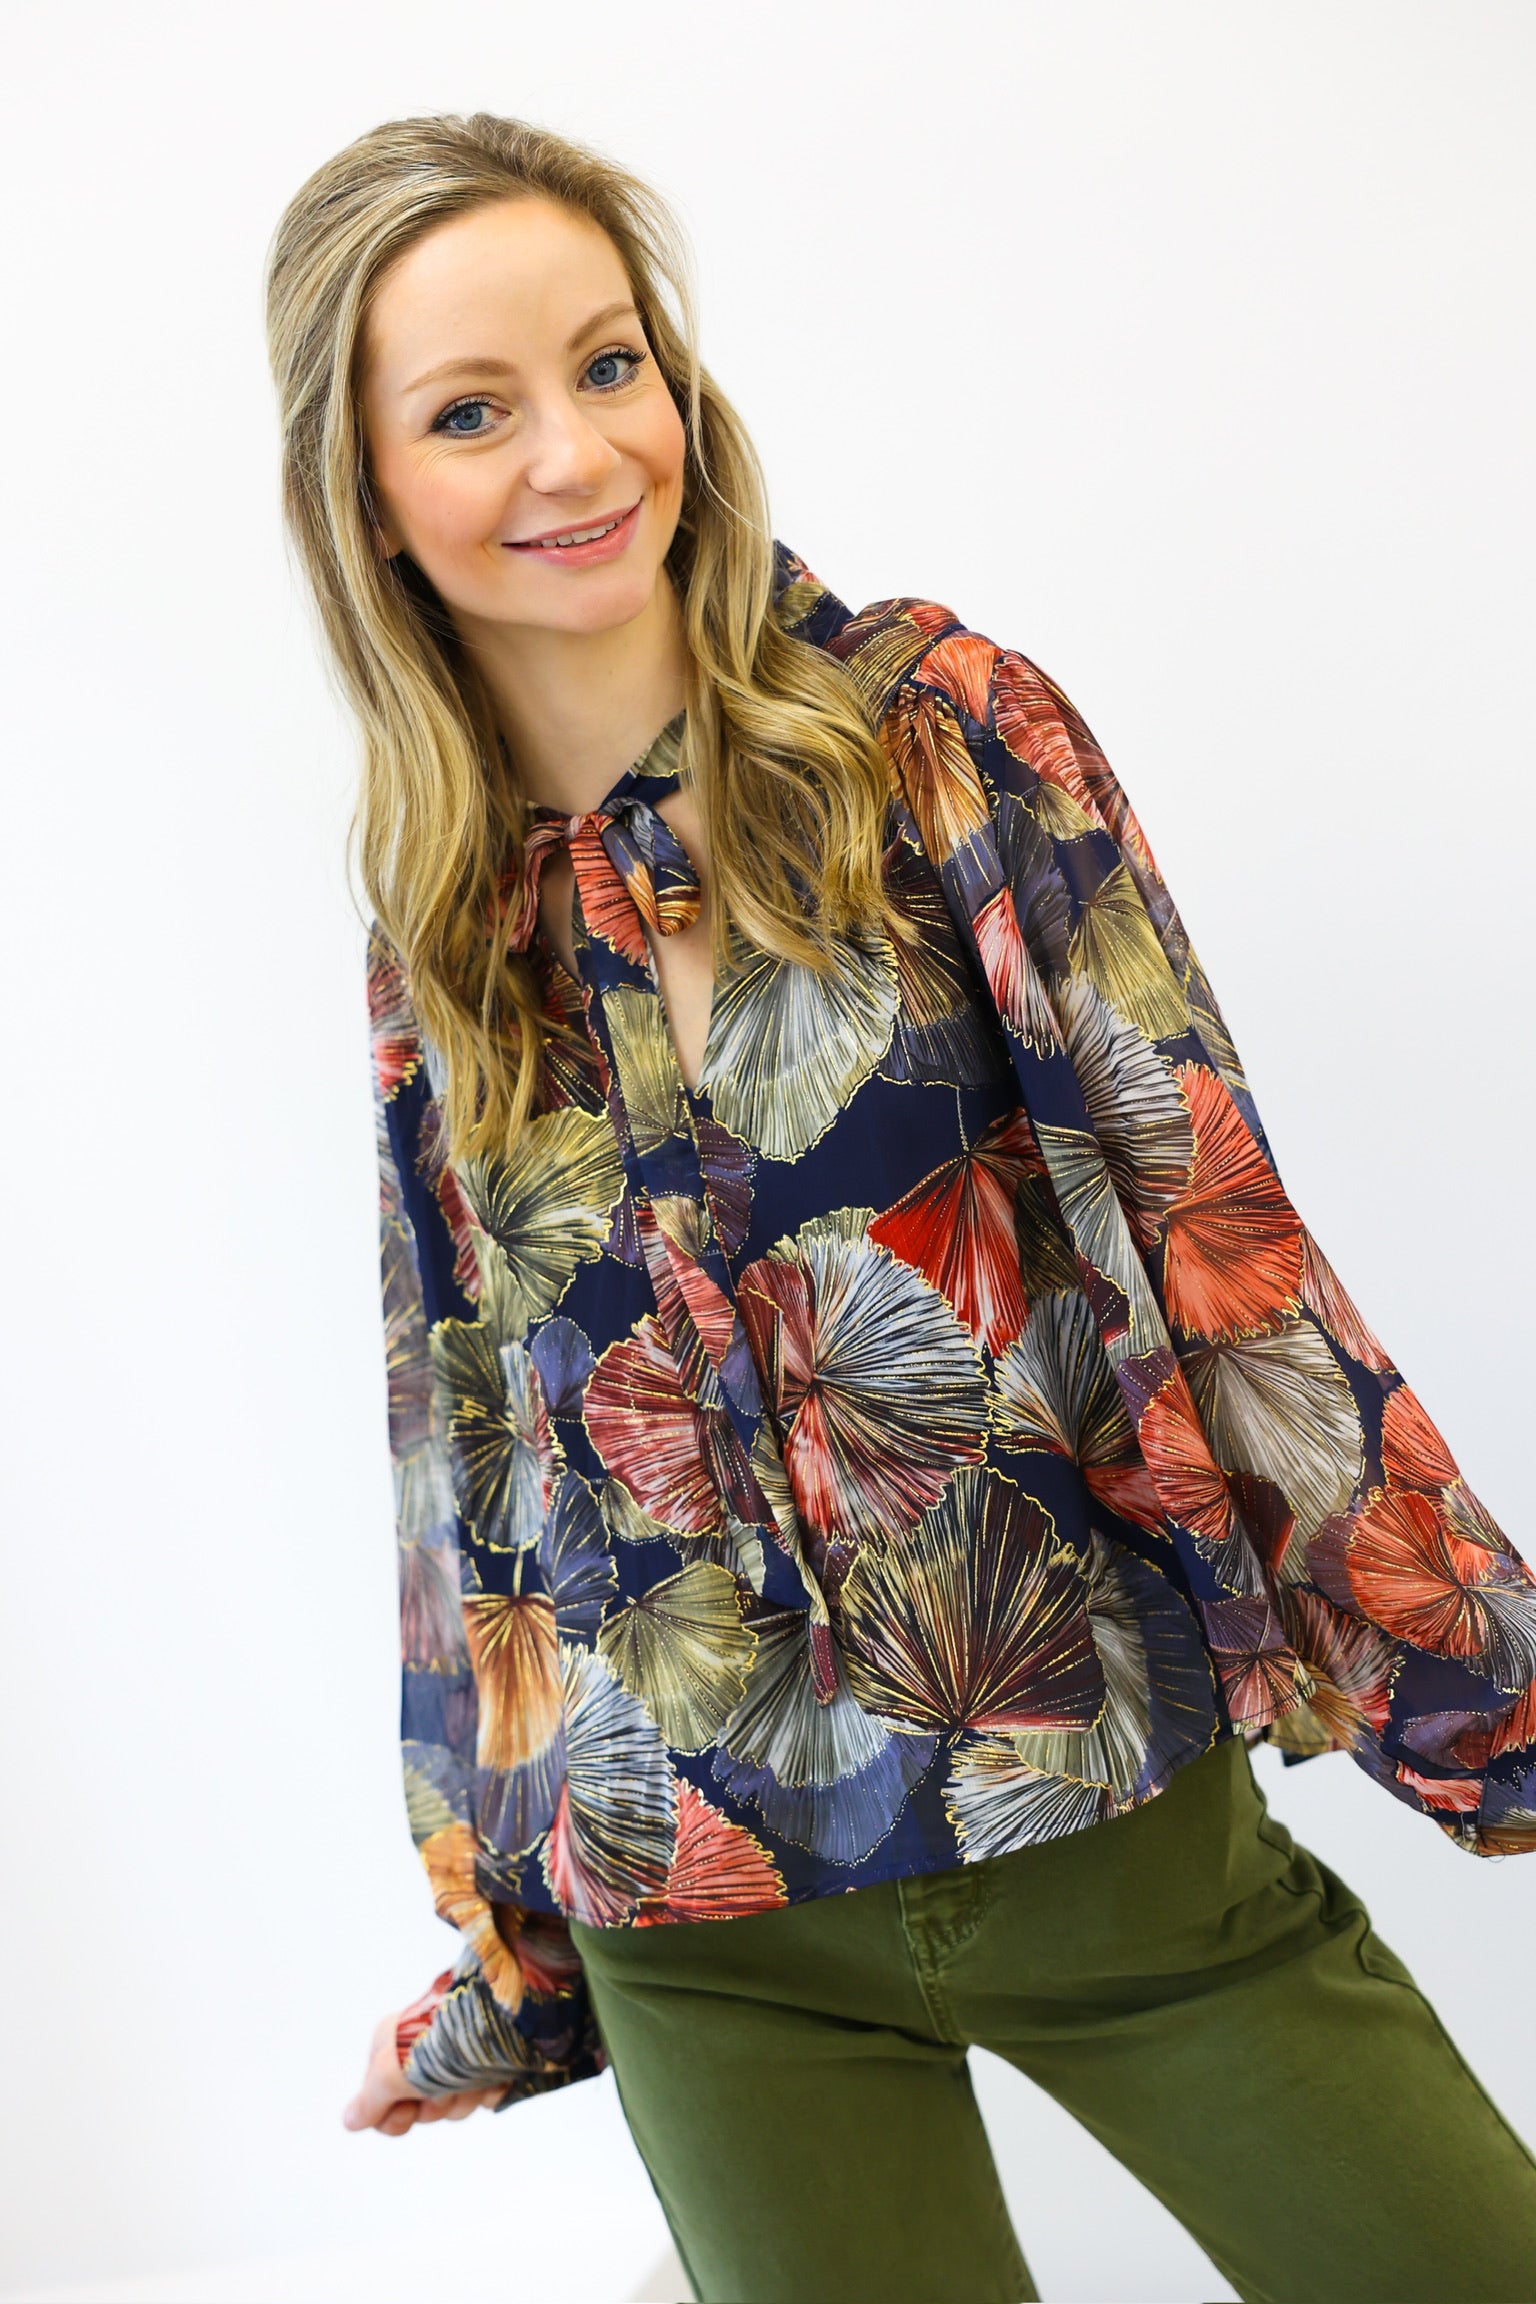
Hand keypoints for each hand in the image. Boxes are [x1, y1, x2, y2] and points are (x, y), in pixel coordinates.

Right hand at [342, 2008, 505, 2136]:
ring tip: (475, 2070)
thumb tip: (349, 2121)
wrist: (504, 2008)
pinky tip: (497, 2070)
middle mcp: (422, 2055)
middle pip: (422, 2111)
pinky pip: (487, 2096)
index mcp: (392, 2048)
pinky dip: (492, 2088)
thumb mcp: (395, 2069)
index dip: (396, 2116)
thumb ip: (372, 2098)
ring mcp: (457, 2060)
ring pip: (456, 2107)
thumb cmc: (442, 2038)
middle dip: (437, 2103)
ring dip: (466, 2094)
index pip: (380, 2109)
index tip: (409, 2104)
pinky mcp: (491, 2064)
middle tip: (445, 2081)